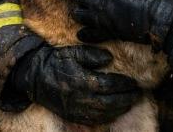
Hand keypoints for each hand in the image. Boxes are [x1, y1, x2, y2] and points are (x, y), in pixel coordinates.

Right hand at [11, 44, 140, 124]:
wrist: (34, 78)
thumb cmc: (55, 62)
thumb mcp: (71, 52)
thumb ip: (91, 54)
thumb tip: (109, 58)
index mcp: (80, 80)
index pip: (108, 85)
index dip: (123, 85)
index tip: (133, 82)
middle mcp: (79, 98)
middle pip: (109, 102)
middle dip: (126, 99)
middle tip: (138, 94)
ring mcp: (76, 109)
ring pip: (103, 113)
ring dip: (120, 109)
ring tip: (131, 102)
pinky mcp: (72, 116)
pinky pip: (94, 120)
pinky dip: (108, 117)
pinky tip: (116, 111)